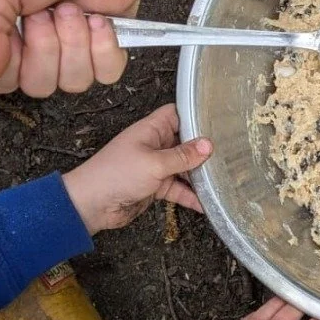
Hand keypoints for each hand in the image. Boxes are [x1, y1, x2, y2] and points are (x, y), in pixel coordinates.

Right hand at [0, 0, 163, 96]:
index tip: (19, 27)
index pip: (4, 81)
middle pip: (41, 86)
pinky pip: (108, 74)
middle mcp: (41, 45)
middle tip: (49, 10)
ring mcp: (77, 47)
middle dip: (47, 46)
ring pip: (75, 82)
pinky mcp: (110, 44)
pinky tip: (100, 19)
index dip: (13, 63)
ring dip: (75, 42)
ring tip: (74, 7)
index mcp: (7, 31)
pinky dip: (104, 48)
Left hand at [62, 104, 210, 235]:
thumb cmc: (115, 175)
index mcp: (151, 130)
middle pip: (185, 143)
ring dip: (199, 175)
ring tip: (222, 180)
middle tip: (228, 155)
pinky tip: (206, 204)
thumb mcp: (154, 163)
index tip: (217, 122)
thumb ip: (183, 156)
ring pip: (184, 168)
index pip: (177, 114)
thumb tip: (208, 145)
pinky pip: (178, 189)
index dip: (195, 116)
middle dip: (203, 150)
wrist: (91, 205)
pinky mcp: (155, 186)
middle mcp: (155, 145)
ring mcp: (155, 166)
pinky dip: (190, 196)